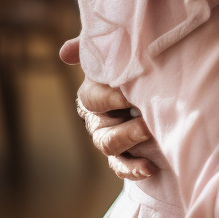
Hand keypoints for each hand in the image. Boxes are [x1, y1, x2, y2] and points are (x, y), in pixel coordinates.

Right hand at [60, 38, 157, 180]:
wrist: (153, 80)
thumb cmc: (130, 64)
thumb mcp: (115, 51)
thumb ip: (94, 47)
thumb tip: (65, 53)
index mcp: (92, 93)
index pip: (91, 98)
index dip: (108, 98)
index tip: (129, 95)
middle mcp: (97, 119)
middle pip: (101, 130)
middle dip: (124, 128)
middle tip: (146, 121)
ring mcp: (109, 138)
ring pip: (110, 148)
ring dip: (130, 143)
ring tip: (150, 133)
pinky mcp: (124, 154)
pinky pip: (122, 167)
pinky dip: (134, 169)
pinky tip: (150, 167)